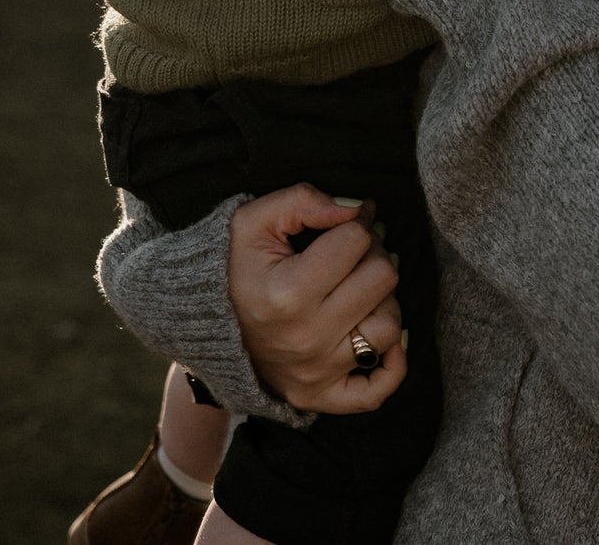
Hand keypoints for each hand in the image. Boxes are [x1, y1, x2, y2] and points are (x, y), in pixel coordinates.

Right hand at [227, 184, 405, 413]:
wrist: (206, 327)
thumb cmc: (237, 267)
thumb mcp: (254, 222)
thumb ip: (302, 201)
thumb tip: (353, 210)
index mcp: (287, 293)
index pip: (356, 240)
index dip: (358, 220)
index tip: (350, 220)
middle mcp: (305, 338)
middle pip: (382, 279)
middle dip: (374, 253)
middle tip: (357, 250)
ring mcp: (315, 373)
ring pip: (389, 327)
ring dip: (384, 300)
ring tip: (362, 287)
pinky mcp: (321, 397)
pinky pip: (378, 390)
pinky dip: (392, 364)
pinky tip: (382, 335)